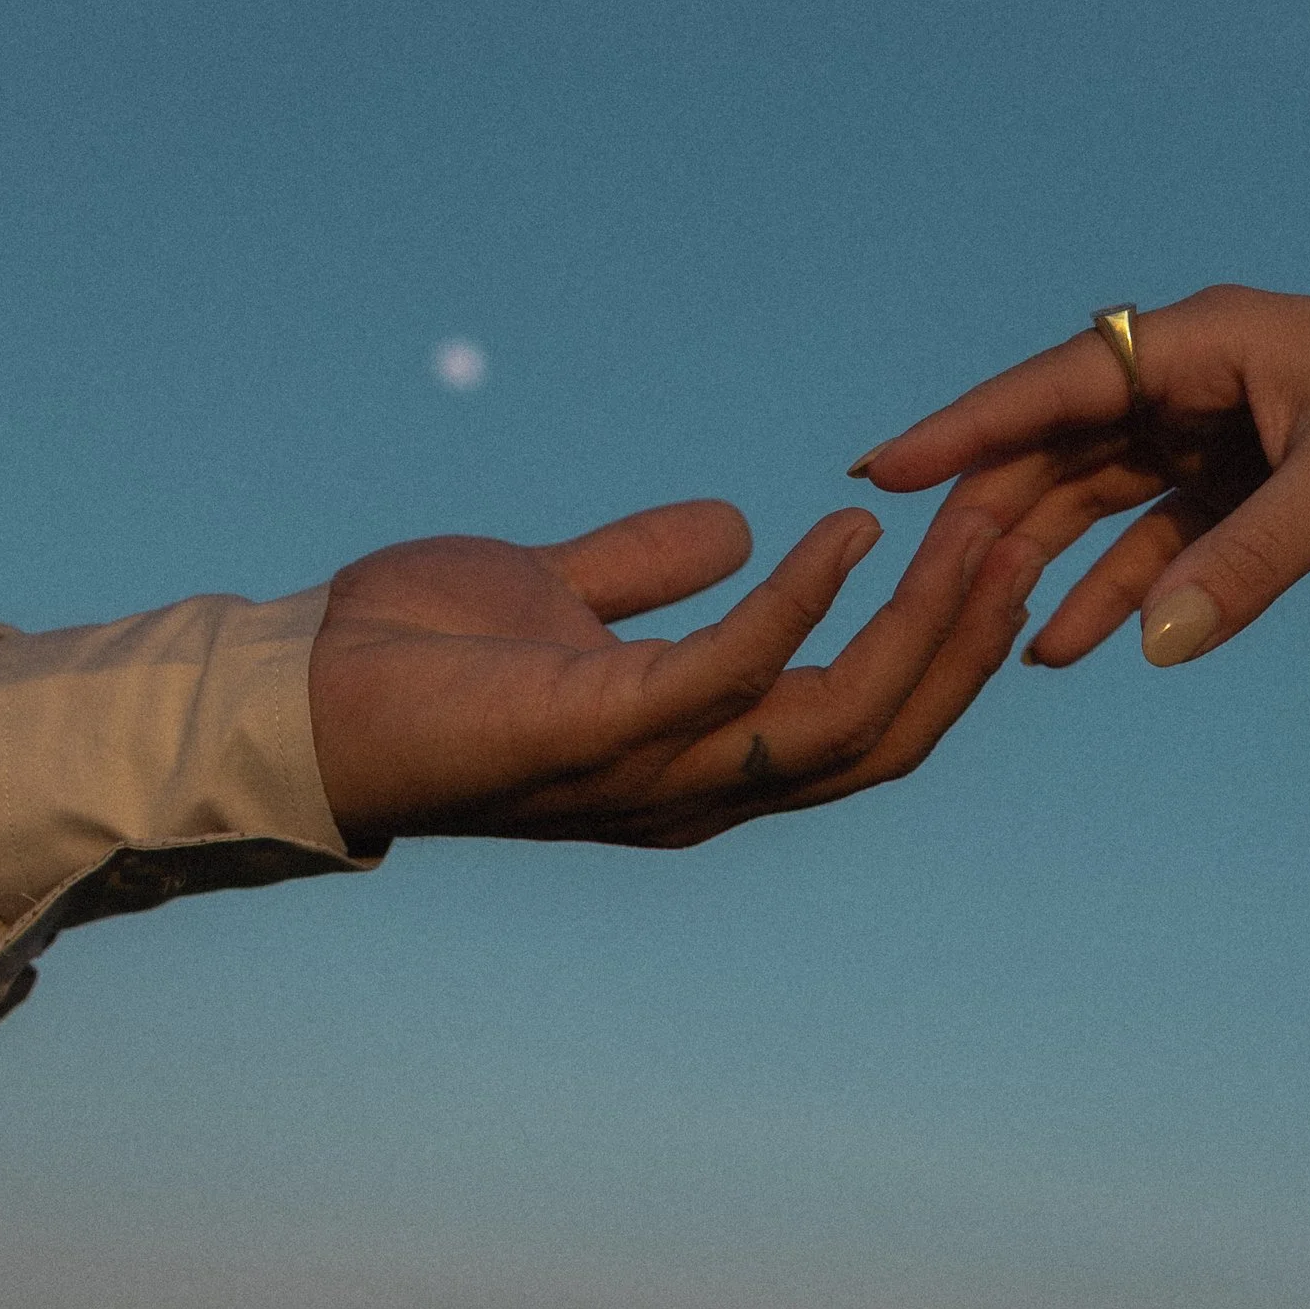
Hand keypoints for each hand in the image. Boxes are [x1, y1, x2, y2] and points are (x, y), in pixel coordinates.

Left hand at [310, 500, 1041, 848]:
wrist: (290, 694)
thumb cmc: (416, 659)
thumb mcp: (562, 597)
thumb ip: (651, 571)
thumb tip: (739, 523)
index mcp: (700, 757)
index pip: (863, 724)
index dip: (941, 650)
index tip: (990, 551)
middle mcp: (695, 786)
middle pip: (883, 737)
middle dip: (963, 641)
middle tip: (1019, 533)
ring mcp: (653, 768)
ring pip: (840, 723)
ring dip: (921, 628)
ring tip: (974, 533)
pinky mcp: (598, 729)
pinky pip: (733, 674)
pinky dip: (802, 604)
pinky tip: (847, 534)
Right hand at [851, 287, 1309, 669]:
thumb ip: (1248, 563)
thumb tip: (1153, 647)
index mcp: (1206, 339)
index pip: (1058, 383)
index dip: (967, 426)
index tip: (881, 468)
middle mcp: (1195, 376)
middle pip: (1063, 442)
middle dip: (993, 506)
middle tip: (916, 573)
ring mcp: (1216, 430)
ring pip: (1102, 495)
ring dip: (1048, 558)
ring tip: (985, 630)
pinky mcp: (1247, 481)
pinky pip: (1161, 537)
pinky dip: (1122, 586)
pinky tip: (1074, 643)